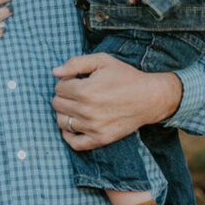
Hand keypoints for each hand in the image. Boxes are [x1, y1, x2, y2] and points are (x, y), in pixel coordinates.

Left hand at [51, 52, 182, 149]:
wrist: (149, 98)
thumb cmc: (125, 76)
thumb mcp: (102, 61)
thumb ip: (75, 63)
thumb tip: (54, 72)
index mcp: (86, 90)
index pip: (58, 87)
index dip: (66, 82)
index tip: (77, 81)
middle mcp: (87, 111)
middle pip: (57, 104)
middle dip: (64, 96)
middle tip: (78, 92)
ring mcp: (93, 127)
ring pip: (61, 122)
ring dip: (66, 112)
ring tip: (78, 106)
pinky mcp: (100, 139)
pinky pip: (74, 143)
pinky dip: (69, 135)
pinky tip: (75, 124)